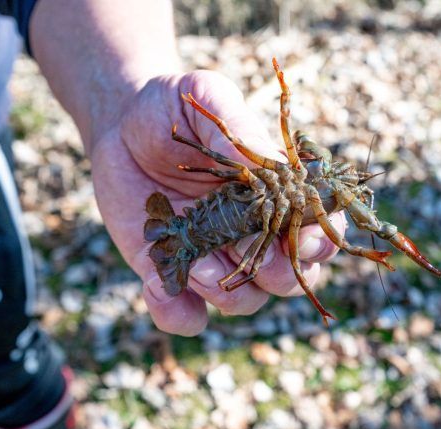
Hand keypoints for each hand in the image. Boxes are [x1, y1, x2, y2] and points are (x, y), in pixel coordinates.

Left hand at [90, 70, 345, 335]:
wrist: (121, 126)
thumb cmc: (174, 108)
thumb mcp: (207, 99)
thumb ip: (236, 129)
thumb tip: (266, 169)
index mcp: (277, 195)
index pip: (319, 227)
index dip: (320, 239)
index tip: (303, 233)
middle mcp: (253, 234)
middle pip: (289, 276)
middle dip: (277, 274)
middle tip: (251, 253)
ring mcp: (215, 257)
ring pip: (244, 302)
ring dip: (227, 292)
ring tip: (196, 264)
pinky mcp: (174, 274)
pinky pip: (187, 316)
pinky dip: (177, 314)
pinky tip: (157, 287)